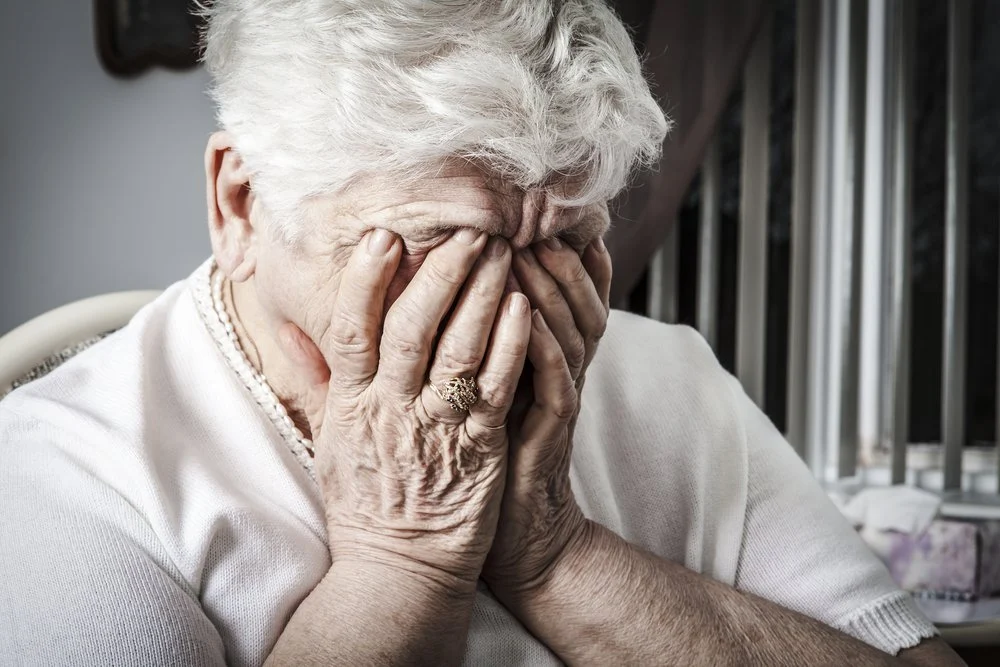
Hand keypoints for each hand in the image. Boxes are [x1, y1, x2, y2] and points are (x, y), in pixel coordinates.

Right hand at [277, 229, 530, 589]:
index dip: (366, 282)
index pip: (352, 332)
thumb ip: (316, 379)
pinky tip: (523, 307)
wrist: (399, 570)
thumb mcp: (329, 440)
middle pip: (411, 328)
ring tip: (501, 253)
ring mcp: (435, 429)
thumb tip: (289, 327)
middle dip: (439, 273)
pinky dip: (509, 345)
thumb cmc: (366, 501)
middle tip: (467, 230)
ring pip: (458, 349)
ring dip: (480, 295)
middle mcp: (390, 410)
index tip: (383, 236)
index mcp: (351, 405)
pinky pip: (495, 387)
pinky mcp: (478, 447)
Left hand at [482, 237, 611, 601]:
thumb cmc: (482, 455)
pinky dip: (545, 351)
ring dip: (552, 292)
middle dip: (559, 258)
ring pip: (570, 336)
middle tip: (534, 218)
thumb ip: (474, 337)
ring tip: (530, 251)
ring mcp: (557, 402)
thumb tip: (437, 286)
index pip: (566, 293)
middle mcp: (558, 373)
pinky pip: (556, 387)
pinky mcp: (547, 436)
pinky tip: (525, 320)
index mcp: (542, 357)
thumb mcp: (482, 385)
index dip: (564, 252)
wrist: (510, 535)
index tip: (542, 210)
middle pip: (577, 303)